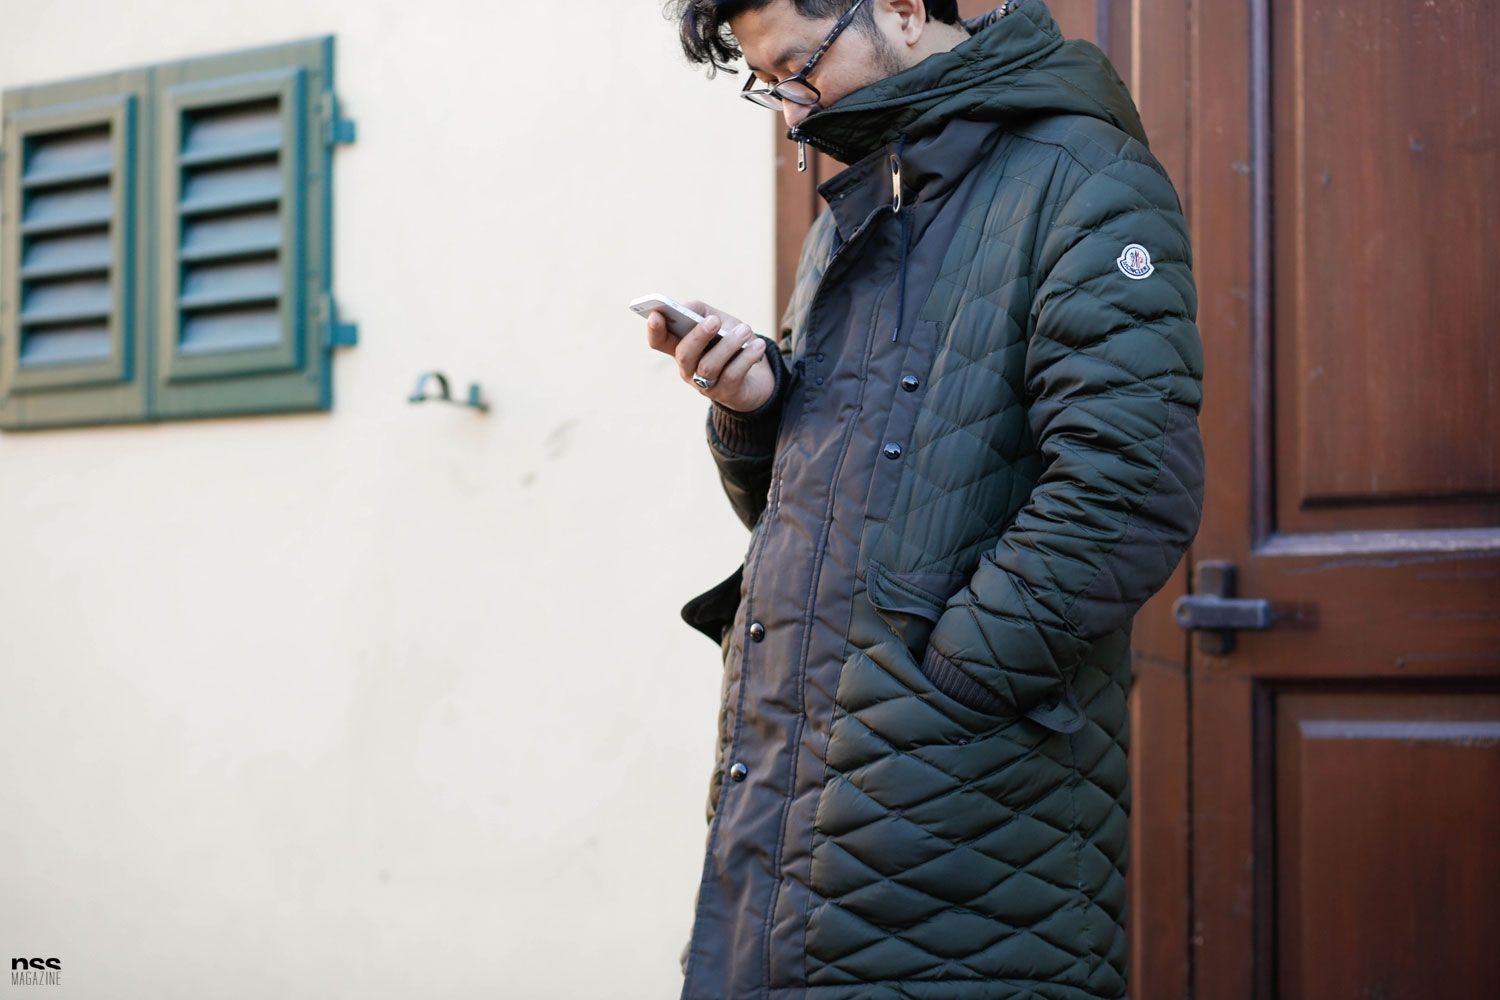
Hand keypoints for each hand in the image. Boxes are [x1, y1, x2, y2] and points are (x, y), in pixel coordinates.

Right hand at [644, 299, 776, 412]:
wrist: (757, 373)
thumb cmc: (730, 342)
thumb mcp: (717, 321)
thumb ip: (700, 311)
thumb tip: (687, 309)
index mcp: (681, 347)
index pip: (659, 341)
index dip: (654, 330)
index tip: (656, 314)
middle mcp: (688, 368)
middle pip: (684, 355)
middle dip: (698, 336)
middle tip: (714, 321)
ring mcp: (705, 385)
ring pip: (708, 367)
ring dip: (728, 346)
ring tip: (745, 331)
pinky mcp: (726, 394)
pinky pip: (732, 375)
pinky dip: (746, 358)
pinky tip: (757, 345)